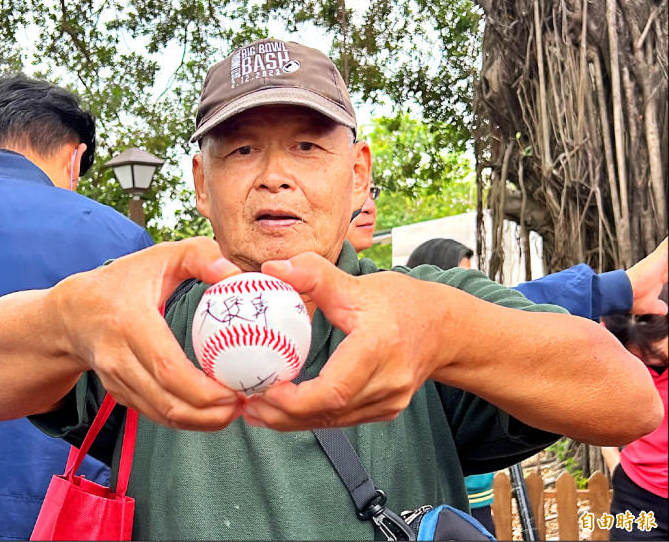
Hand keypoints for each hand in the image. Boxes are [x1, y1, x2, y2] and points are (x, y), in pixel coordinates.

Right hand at [55, 236, 243, 430]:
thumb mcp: (161, 256)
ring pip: (161, 415)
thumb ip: (199, 254)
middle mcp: (118, 358)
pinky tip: (210, 413)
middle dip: (208, 414)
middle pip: (167, 401)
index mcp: (130, 323)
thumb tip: (233, 273)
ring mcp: (116, 380)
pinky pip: (154, 415)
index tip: (235, 391)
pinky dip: (184, 421)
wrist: (73, 313)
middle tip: (243, 404)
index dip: (202, 389)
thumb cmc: (125, 281)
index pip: (167, 367)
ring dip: (200, 422)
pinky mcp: (120, 393)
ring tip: (233, 411)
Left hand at [240, 252, 447, 430]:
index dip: (294, 400)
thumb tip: (271, 268)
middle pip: (328, 412)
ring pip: (333, 422)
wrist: (442, 328)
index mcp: (379, 348)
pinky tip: (285, 409)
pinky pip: (341, 420)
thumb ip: (313, 274)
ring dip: (292, 421)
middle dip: (282, 415)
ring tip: (256, 410)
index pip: (334, 390)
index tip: (263, 390)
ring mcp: (389, 401)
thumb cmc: (399, 302)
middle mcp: (388, 382)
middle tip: (246, 405)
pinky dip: (311, 416)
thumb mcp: (356, 283)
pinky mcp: (385, 410)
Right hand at [626, 238, 667, 315]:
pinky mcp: (659, 257)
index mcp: (656, 279)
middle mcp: (658, 269)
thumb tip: (664, 310)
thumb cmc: (631, 299)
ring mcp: (658, 262)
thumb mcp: (649, 305)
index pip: (668, 273)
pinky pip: (668, 246)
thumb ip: (658, 306)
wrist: (623, 293)